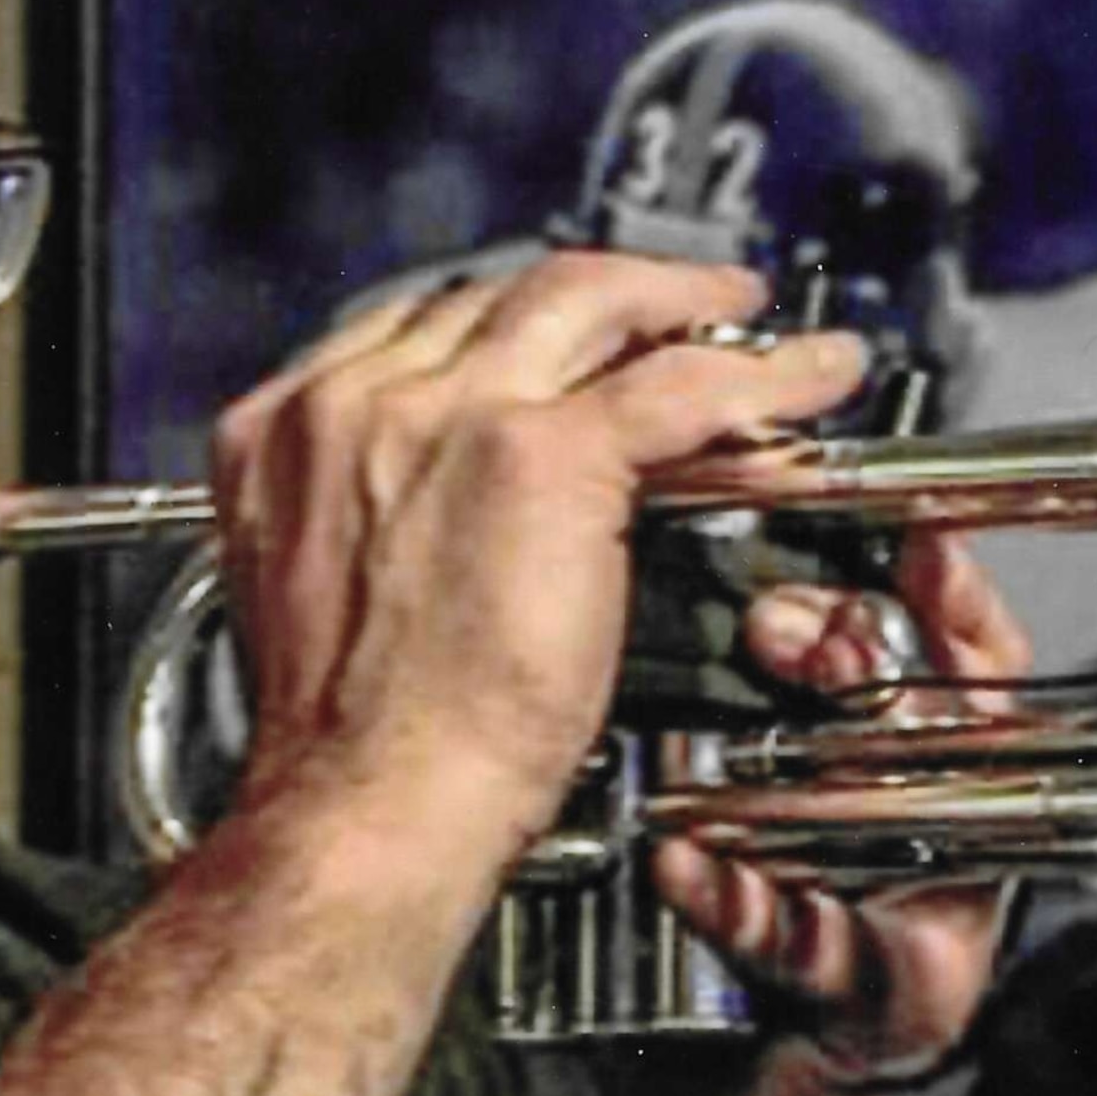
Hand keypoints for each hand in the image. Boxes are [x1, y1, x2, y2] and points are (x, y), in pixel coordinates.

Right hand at [209, 252, 864, 865]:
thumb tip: (456, 495)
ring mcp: (446, 414)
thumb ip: (379, 512)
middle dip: (595, 291)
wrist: (366, 804)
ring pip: (586, 302)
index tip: (558, 336)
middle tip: (664, 308)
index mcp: (286, 433)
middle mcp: (356, 401)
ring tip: (739, 316)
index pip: (415, 324)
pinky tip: (810, 376)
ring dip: (679, 301)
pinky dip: (761, 371)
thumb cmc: (356, 748)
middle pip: (499, 294)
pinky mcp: (539, 453)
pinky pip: (678, 382)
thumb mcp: (335, 586)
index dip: (505, 319)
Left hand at [619, 534, 1032, 1095]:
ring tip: (774, 694)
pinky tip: (692, 871)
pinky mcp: (893, 1027)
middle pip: (955, 713)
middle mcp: (937, 853)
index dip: (927, 585)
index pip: (948, 657)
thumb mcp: (697, 818)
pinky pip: (837, 950)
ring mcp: (926, 937)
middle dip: (874, 648)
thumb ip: (701, 716)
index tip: (887, 527)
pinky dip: (755, 907)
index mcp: (900, 788)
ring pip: (923, 817)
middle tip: (791, 624)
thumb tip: (655, 583)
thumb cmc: (696, 986)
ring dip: (838, 753)